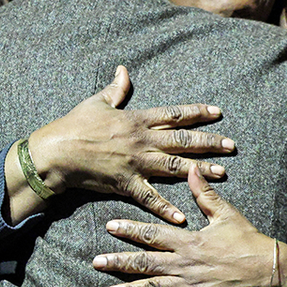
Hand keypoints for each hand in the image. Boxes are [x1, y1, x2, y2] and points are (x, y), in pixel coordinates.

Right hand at [28, 66, 234, 223]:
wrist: (55, 153)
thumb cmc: (74, 125)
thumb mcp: (96, 102)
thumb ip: (115, 89)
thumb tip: (124, 70)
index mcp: (137, 119)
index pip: (174, 114)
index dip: (197, 112)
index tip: (217, 112)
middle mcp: (142, 141)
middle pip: (183, 141)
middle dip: (209, 142)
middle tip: (231, 146)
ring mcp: (136, 163)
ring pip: (175, 167)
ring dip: (201, 171)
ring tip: (222, 173)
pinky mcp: (126, 184)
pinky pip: (151, 197)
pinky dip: (167, 208)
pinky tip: (183, 216)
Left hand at [92, 166, 275, 286]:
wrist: (269, 271)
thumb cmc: (248, 241)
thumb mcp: (226, 213)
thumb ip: (204, 194)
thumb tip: (193, 169)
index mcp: (189, 240)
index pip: (152, 234)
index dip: (129, 230)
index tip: (109, 226)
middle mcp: (184, 264)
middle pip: (145, 262)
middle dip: (119, 261)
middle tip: (96, 262)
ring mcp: (190, 285)